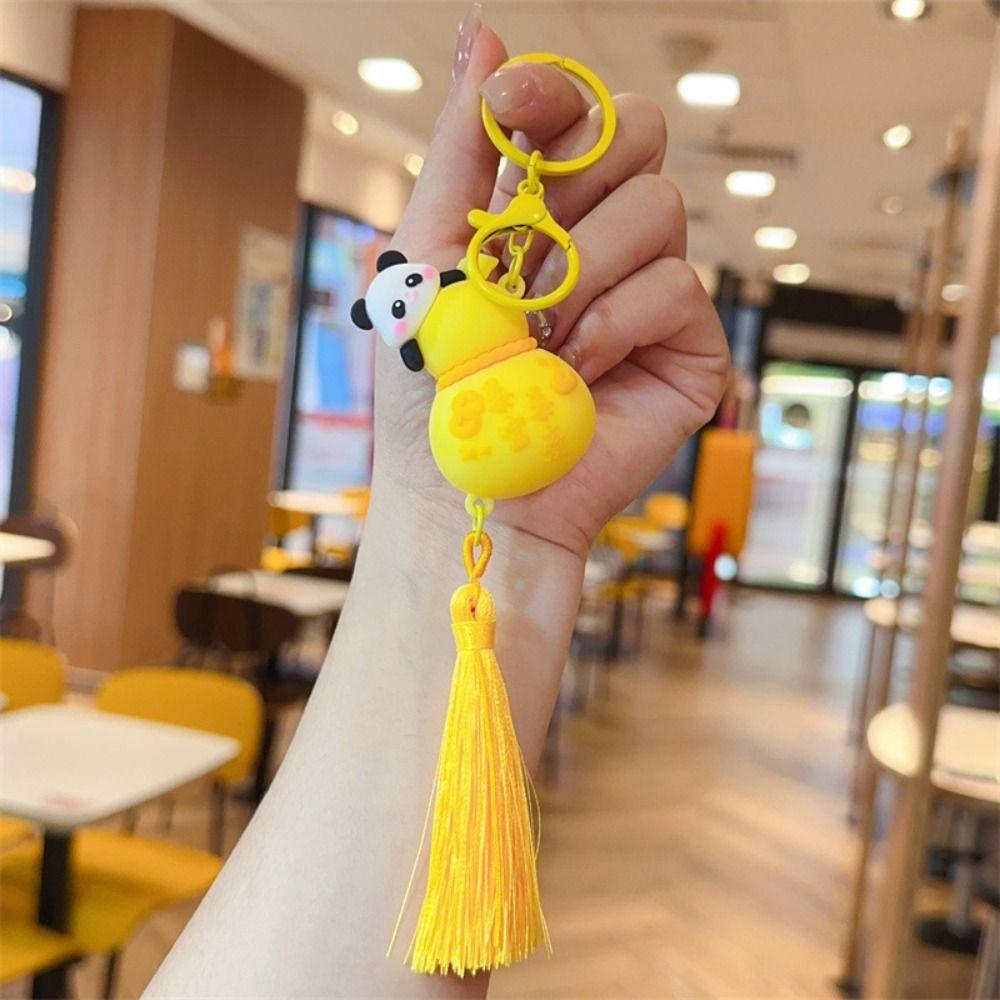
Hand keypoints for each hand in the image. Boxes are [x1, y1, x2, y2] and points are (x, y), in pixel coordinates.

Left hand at [373, 6, 728, 558]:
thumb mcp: (428, 253)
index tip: (514, 106)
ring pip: (658, 206)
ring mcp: (648, 289)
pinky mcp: (687, 345)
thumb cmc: (436, 384)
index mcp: (538, 210)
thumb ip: (461, 146)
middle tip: (523, 256)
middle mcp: (600, 238)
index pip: (574, 109)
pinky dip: (615, 325)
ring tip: (540, 338)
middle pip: (637, 133)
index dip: (554, 90)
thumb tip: (485, 33)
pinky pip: (679, 285)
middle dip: (573, 185)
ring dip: (582, 273)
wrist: (473, 488)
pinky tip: (578, 370)